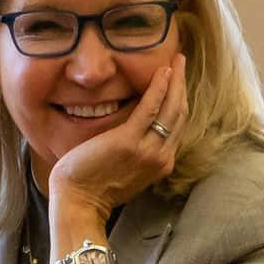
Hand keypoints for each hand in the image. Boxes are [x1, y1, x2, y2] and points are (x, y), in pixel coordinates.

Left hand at [48, 52, 188, 220]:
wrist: (80, 203)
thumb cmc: (94, 189)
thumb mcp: (127, 172)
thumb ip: (137, 153)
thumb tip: (136, 134)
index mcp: (161, 163)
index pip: (177, 125)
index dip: (179, 99)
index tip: (178, 80)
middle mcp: (162, 157)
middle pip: (179, 114)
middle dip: (182, 85)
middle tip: (181, 61)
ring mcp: (148, 150)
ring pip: (171, 108)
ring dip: (176, 80)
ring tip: (177, 60)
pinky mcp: (130, 141)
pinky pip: (150, 108)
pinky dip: (159, 88)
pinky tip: (163, 72)